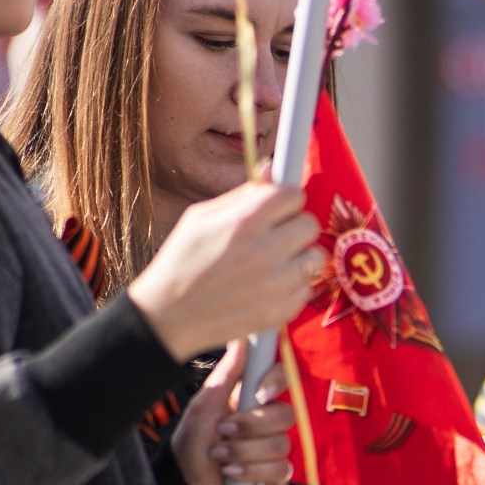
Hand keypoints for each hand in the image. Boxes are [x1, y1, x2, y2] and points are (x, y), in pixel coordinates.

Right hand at [128, 178, 317, 362]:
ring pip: (315, 257)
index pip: (293, 195)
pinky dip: (293, 286)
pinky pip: (307, 288)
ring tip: (274, 263)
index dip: (285, 200)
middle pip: (310, 225)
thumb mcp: (200, 217)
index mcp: (244, 222)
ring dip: (299, 257)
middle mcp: (265, 251)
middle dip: (294, 226)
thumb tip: (270, 168)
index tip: (276, 209)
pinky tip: (269, 287)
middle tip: (276, 236)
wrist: (169, 317)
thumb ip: (241, 195)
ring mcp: (276, 284)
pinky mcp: (281, 311)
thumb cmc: (182, 261)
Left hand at [171, 342, 292, 484]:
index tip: (258, 393)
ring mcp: (275, 449)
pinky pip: (280, 469)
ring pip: (281, 443)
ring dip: (245, 451)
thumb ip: (225, 377)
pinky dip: (252, 471)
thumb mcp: (202, 409)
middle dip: (252, 424)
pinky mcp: (278, 476)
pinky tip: (231, 473)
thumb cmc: (192, 447)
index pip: (281, 378)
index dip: (276, 381)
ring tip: (219, 456)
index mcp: (251, 398)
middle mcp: (267, 421)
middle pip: (285, 413)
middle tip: (224, 431)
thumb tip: (241, 340)